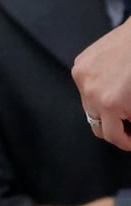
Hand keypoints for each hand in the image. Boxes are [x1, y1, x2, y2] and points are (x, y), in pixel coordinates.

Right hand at [73, 18, 130, 150]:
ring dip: (104, 108)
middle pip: (96, 124)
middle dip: (114, 128)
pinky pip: (85, 86)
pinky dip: (98, 89)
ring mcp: (82, 75)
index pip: (112, 136)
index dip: (127, 142)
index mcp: (109, 103)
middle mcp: (89, 91)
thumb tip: (129, 130)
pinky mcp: (80, 63)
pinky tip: (114, 82)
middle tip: (129, 124)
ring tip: (122, 100)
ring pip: (89, 105)